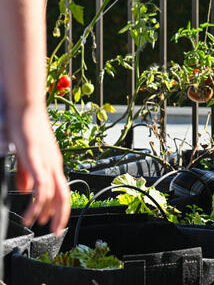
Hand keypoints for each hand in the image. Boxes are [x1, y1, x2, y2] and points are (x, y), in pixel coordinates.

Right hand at [7, 106, 69, 233]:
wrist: (24, 107)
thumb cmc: (24, 128)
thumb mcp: (27, 156)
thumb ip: (27, 175)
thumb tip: (28, 191)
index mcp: (54, 164)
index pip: (63, 191)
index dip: (61, 209)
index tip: (56, 224)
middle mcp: (55, 164)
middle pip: (64, 195)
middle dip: (60, 216)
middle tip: (54, 231)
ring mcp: (47, 161)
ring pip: (52, 192)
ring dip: (43, 210)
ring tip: (33, 222)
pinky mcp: (36, 158)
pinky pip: (41, 182)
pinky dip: (38, 198)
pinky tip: (33, 207)